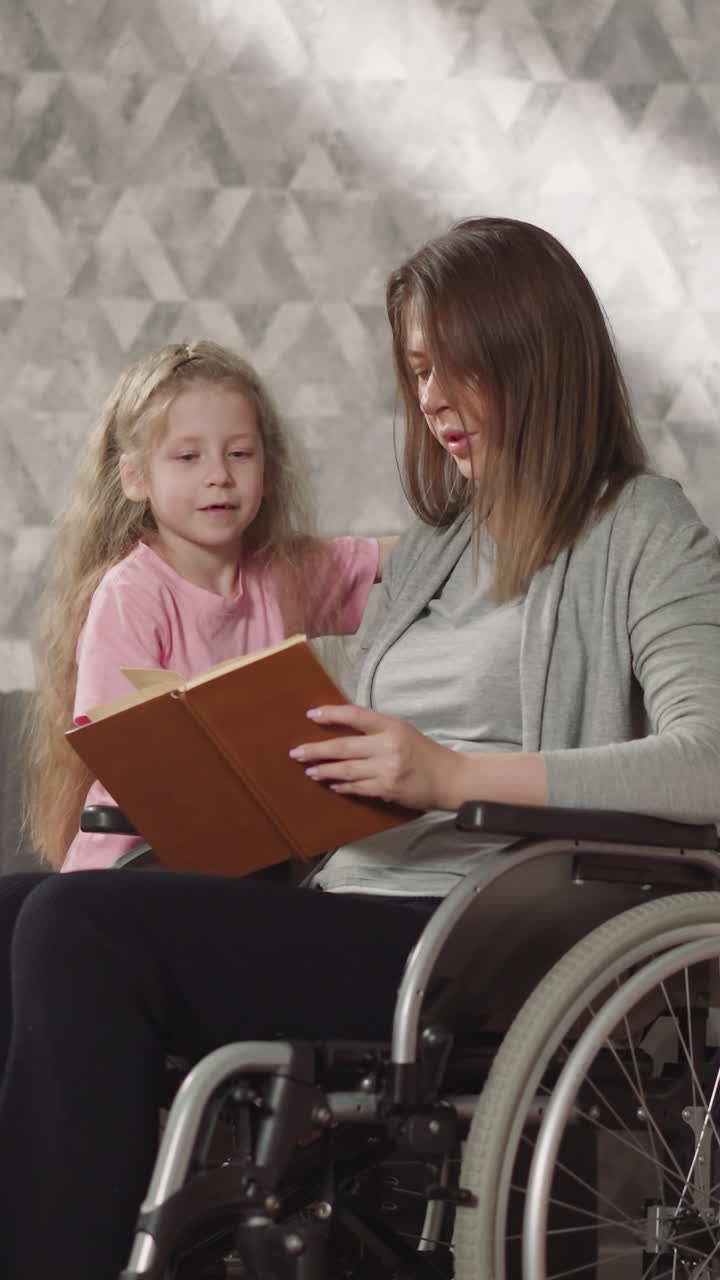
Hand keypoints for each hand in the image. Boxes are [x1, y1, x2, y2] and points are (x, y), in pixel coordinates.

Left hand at [289, 704, 456, 810]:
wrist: (448, 777)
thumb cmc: (422, 752)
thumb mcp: (401, 730)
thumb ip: (375, 729)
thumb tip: (340, 728)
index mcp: (391, 726)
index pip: (356, 715)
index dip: (332, 714)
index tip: (312, 715)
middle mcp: (388, 745)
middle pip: (343, 746)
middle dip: (316, 750)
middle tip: (297, 752)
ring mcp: (387, 769)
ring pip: (346, 769)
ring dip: (325, 770)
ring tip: (309, 770)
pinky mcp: (387, 789)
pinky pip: (357, 788)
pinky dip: (343, 786)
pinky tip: (332, 785)